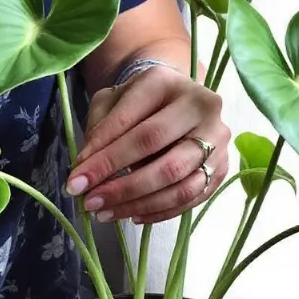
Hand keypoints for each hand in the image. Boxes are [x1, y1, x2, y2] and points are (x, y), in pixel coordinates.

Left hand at [66, 67, 229, 223]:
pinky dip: (160, 211)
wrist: (176, 102)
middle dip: (118, 181)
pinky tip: (133, 216)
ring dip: (137, 203)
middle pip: (156, 149)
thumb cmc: (139, 103)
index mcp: (166, 82)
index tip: (77, 178)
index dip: (103, 153)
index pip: (131, 120)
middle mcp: (200, 105)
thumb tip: (88, 167)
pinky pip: (191, 198)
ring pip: (177, 180)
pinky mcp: (222, 167)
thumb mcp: (112, 101)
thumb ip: (99, 127)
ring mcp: (217, 138)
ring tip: (105, 213)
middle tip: (88, 201)